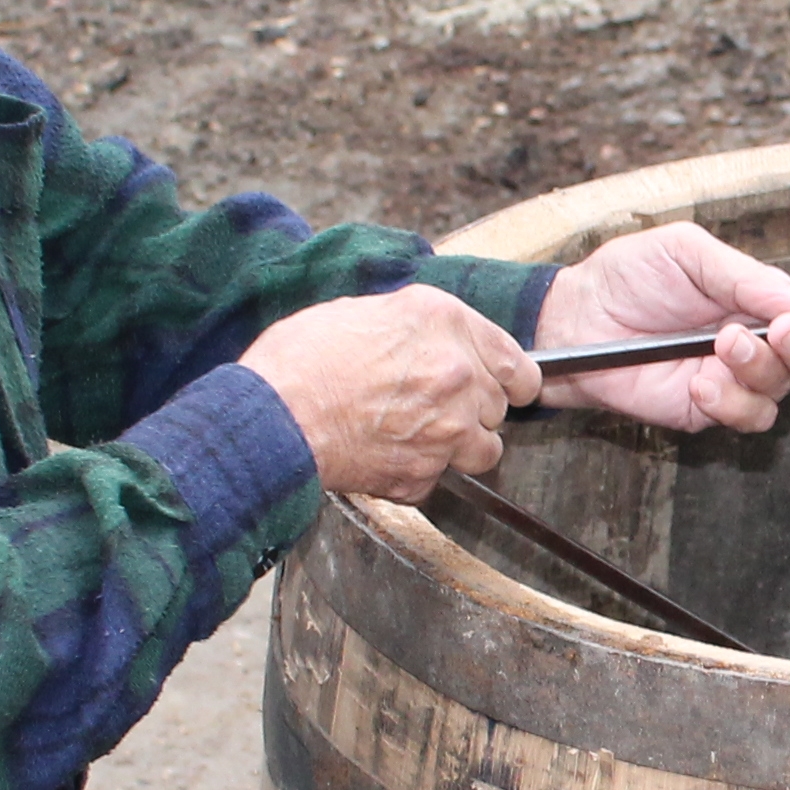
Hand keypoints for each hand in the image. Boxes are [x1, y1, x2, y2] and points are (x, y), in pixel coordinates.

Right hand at [238, 284, 539, 499]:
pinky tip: (387, 453)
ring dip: (459, 446)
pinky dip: (419, 472)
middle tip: (433, 406)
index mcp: (445, 323)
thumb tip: (434, 340)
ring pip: (484, 450)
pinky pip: (440, 478)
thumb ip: (416, 326)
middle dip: (474, 409)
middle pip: (500, 408)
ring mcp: (446, 429)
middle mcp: (456, 374)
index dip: (510, 380)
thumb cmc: (301, 359)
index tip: (503, 388)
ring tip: (417, 435)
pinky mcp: (424, 474)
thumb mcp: (363, 311)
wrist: (271, 417)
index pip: (519, 364)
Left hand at [525, 221, 789, 431]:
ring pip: (780, 394)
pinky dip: (729, 403)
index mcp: (759, 302)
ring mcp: (732, 381)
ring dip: (761, 371)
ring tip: (723, 344)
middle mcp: (755, 344)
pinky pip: (743, 418)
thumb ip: (748, 277)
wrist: (575, 317)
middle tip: (777, 331)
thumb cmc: (630, 276)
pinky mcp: (705, 411)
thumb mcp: (690, 253)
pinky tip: (699, 383)